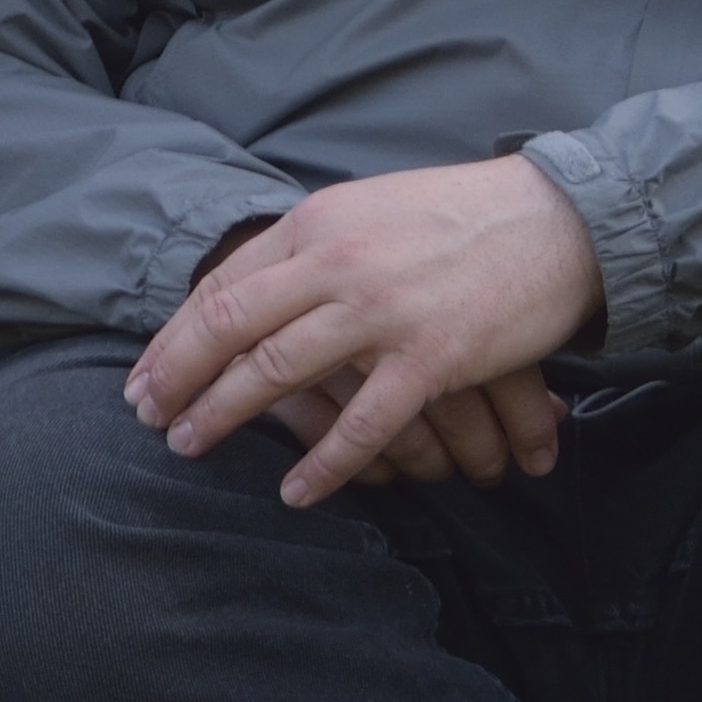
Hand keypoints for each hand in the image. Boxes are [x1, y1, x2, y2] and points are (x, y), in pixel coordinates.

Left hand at [132, 157, 602, 504]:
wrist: (558, 219)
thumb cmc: (463, 216)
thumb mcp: (371, 208)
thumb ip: (316, 245)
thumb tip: (258, 284)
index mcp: (320, 222)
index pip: (224, 285)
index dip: (174, 337)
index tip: (144, 376)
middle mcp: (338, 260)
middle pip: (231, 328)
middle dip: (179, 379)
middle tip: (148, 418)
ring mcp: (382, 310)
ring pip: (278, 371)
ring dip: (224, 415)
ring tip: (190, 447)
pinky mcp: (430, 355)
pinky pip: (362, 423)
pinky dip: (323, 465)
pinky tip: (294, 493)